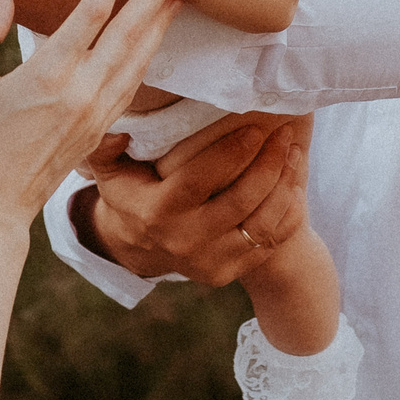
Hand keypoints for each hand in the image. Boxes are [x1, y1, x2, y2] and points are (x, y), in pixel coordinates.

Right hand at [0, 0, 192, 221]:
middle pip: (130, 32)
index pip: (93, 10)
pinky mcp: (101, 131)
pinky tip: (152, 43)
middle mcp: (81, 91)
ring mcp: (96, 113)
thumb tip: (5, 2)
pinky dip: (145, 58)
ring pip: (138, 60)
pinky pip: (131, 85)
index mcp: (49, 74)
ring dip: (160, 25)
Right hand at [78, 113, 314, 287]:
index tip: (256, 126)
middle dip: (268, 163)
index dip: (231, 152)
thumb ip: (105, 147)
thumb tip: (116, 129)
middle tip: (284, 133)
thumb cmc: (131, 193)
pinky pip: (269, 242)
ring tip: (294, 151)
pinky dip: (286, 210)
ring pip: (261, 224)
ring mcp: (208, 262)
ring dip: (284, 184)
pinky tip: (293, 181)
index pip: (200, 179)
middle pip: (239, 201)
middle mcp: (183, 241)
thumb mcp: (110, 170)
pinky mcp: (228, 273)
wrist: (141, 246)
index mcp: (156, 212)